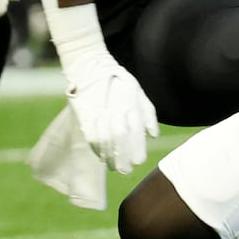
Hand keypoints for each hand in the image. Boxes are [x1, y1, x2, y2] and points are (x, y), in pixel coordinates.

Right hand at [66, 59, 158, 173]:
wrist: (91, 68)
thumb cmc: (119, 81)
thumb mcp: (139, 93)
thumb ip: (148, 114)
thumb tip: (153, 136)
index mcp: (131, 105)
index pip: (135, 132)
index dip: (136, 149)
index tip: (138, 162)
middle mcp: (116, 110)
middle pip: (120, 139)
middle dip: (123, 157)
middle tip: (125, 170)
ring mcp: (99, 113)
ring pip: (104, 140)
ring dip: (109, 156)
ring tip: (113, 166)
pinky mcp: (85, 115)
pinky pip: (90, 136)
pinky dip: (96, 148)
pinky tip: (100, 156)